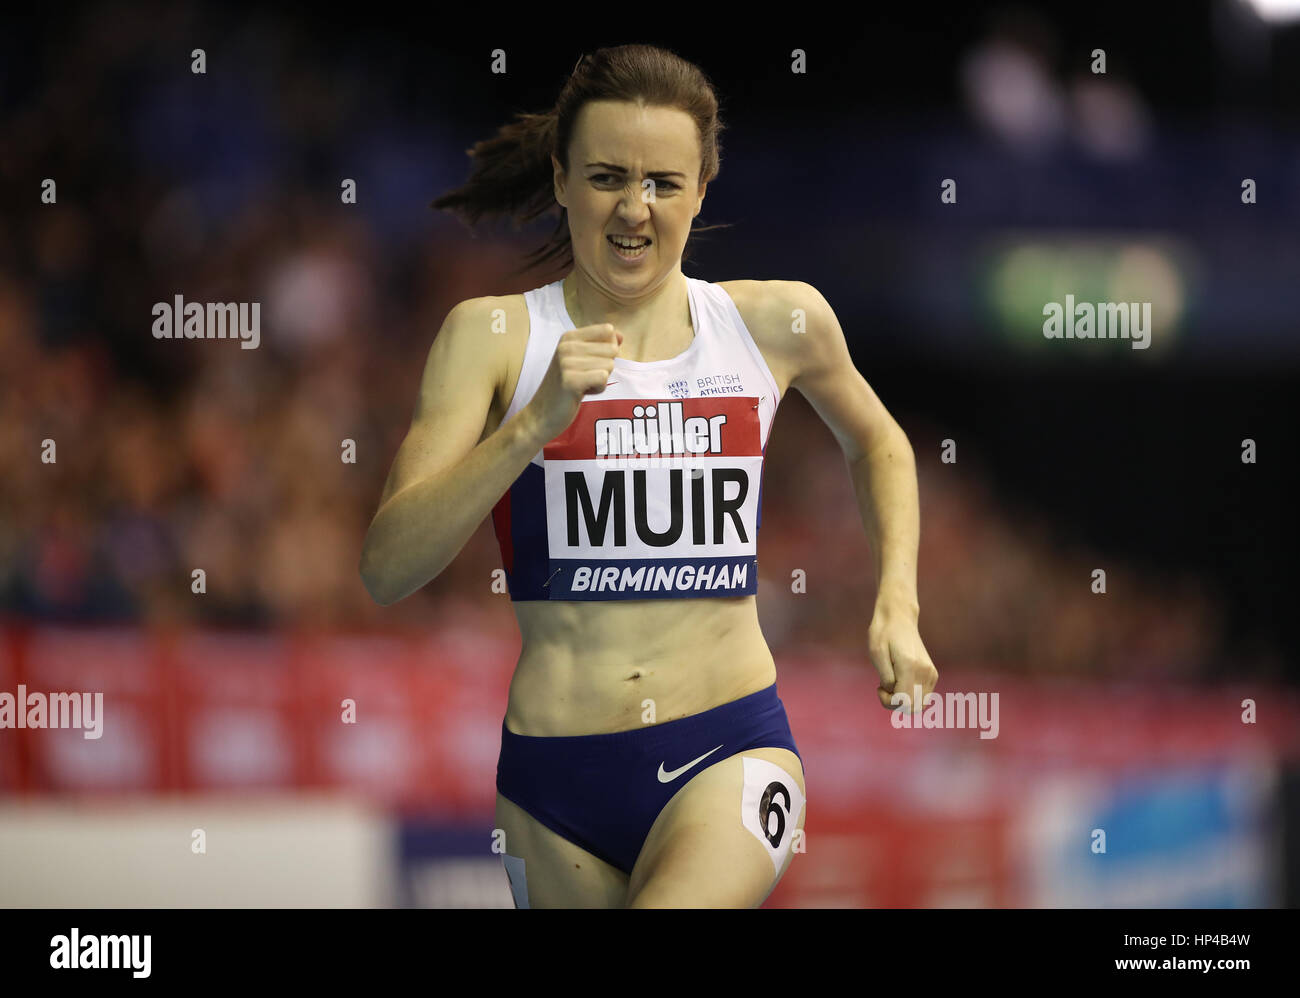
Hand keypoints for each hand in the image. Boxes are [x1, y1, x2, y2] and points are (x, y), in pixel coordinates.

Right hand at [524, 323, 622, 440]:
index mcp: (569, 337)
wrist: (541, 413)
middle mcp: (566, 346)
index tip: (590, 363)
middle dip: (605, 367)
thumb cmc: (565, 386)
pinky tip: (583, 392)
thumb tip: (621, 336)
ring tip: (581, 385)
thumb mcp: (580, 360)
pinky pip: (603, 378)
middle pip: (612, 349)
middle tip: (584, 377)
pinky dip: (598, 388)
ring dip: (601, 380)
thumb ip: (601, 345)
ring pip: (609, 365)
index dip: (608, 349)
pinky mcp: (571, 380)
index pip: (608, 330)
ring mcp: (567, 362)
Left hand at [867, 601, 937, 712]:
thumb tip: (894, 693)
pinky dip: (910, 695)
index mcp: (910, 667)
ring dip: (903, 701)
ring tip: (892, 684)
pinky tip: (900, 682)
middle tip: (884, 687)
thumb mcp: (876, 654)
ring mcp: (931, 673)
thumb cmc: (883, 634)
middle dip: (895, 704)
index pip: (904, 701)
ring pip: (920, 705)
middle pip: (913, 707)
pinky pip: (923, 697)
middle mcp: (925, 672)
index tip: (879, 687)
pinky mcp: (932, 673)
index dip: (888, 701)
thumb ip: (886, 678)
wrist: (899, 618)